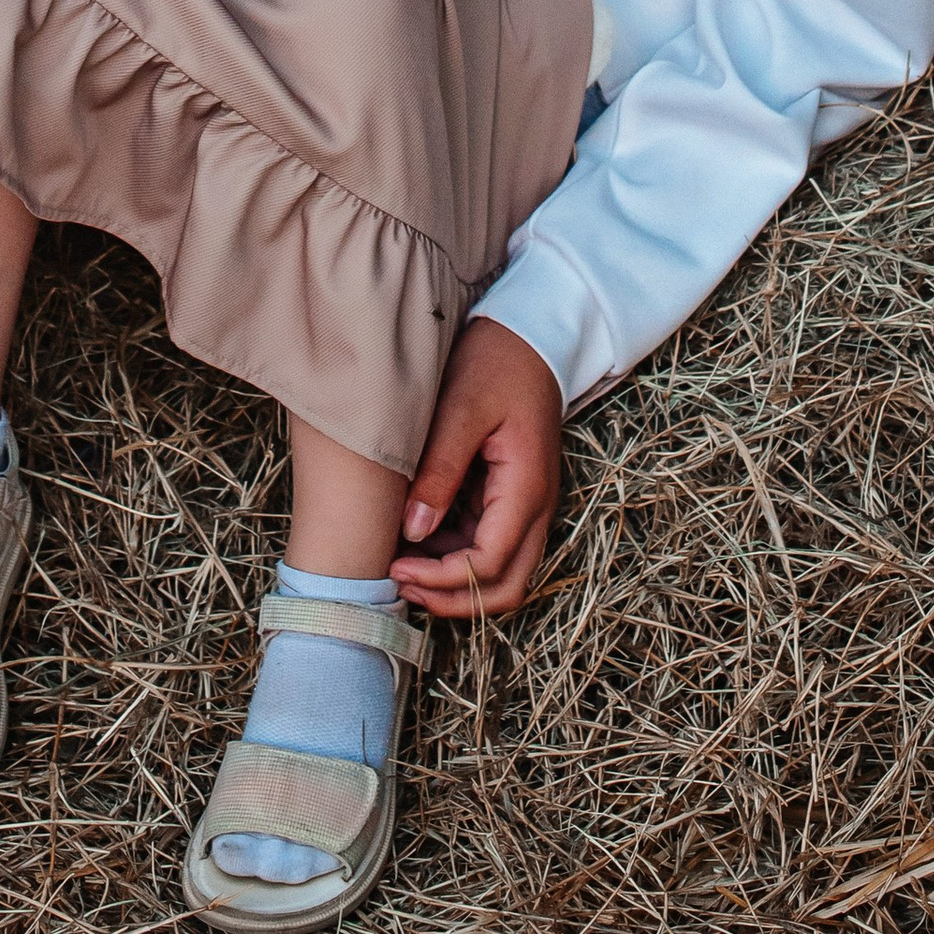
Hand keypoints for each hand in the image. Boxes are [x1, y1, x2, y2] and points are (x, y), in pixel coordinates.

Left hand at [391, 317, 562, 621]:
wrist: (529, 336)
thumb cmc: (496, 363)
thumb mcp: (460, 409)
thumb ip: (440, 470)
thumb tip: (414, 530)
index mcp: (526, 488)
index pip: (489, 565)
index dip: (442, 580)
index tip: (396, 568)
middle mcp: (536, 508)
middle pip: (505, 588)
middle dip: (452, 598)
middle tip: (399, 582)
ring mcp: (528, 506)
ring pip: (500, 575)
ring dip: (454, 582)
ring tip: (401, 563)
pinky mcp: (512, 499)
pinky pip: (490, 547)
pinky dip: (456, 557)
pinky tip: (417, 541)